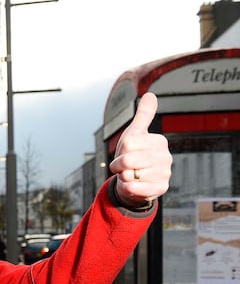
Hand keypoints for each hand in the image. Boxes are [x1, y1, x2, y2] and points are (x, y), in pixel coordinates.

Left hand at [109, 92, 171, 207]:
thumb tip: (151, 95)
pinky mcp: (160, 189)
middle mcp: (165, 157)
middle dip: (118, 165)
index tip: (124, 153)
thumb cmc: (134, 155)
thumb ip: (143, 116)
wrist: (135, 180)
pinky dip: (128, 188)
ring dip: (123, 177)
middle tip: (122, 167)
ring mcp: (164, 174)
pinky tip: (132, 185)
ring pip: (129, 175)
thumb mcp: (135, 134)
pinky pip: (135, 188)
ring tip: (130, 175)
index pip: (128, 144)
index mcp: (159, 141)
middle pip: (128, 160)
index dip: (120, 151)